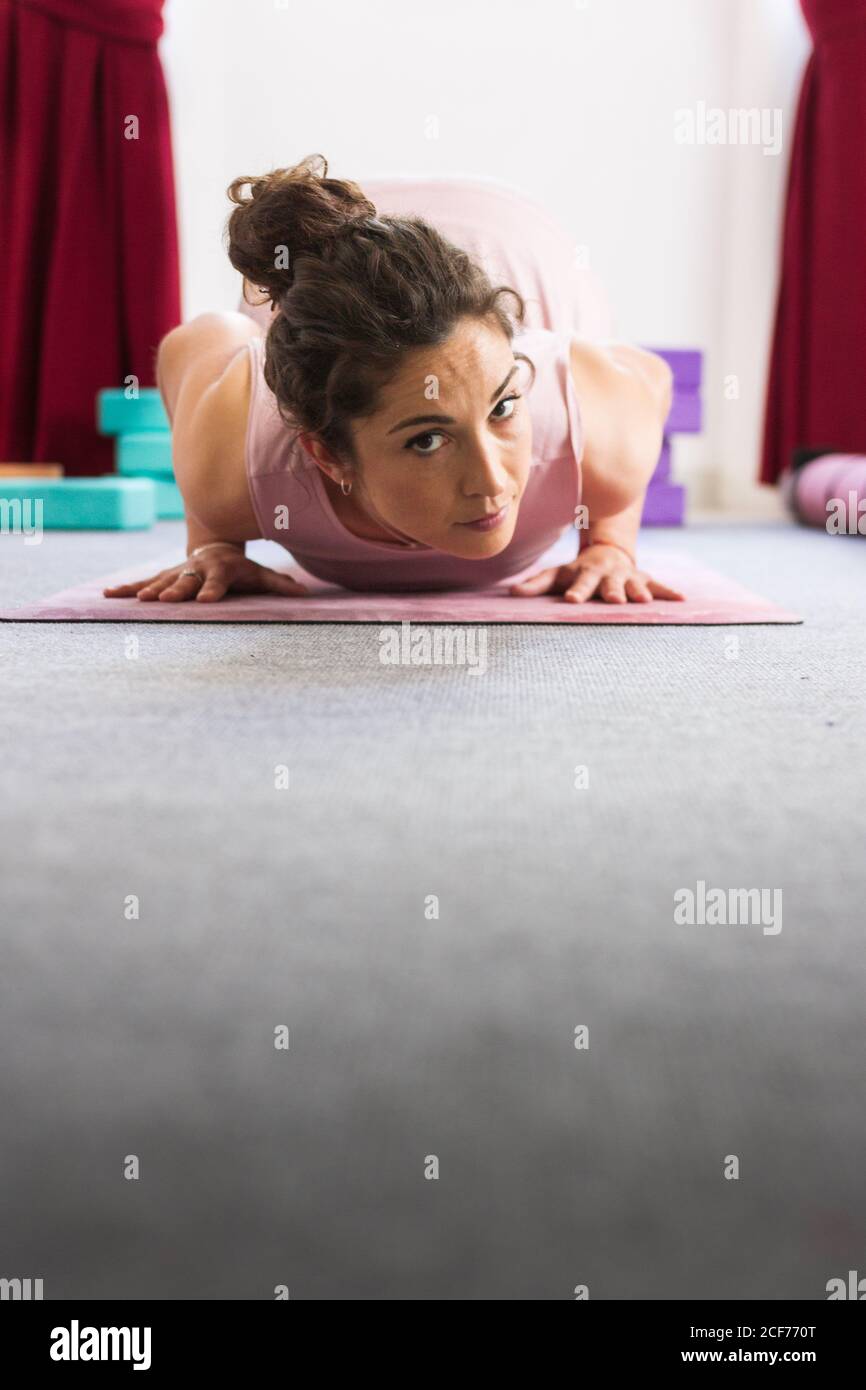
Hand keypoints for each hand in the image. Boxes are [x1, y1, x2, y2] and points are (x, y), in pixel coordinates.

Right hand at [103, 543, 309, 602]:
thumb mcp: (260, 574)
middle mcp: (194, 569)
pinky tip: (108, 595)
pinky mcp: (161, 575)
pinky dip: (126, 588)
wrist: (213, 544)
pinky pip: (141, 582)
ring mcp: (176, 572)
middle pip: (184, 581)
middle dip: (174, 590)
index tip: (205, 602)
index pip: (216, 582)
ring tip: (135, 600)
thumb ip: (279, 585)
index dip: (211, 591)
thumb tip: (305, 594)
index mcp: (219, 570)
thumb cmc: (241, 566)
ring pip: (160, 581)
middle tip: (163, 601)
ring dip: (147, 590)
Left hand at [509, 543, 684, 603]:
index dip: (577, 591)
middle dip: (613, 592)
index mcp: (587, 573)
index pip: (580, 583)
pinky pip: (659, 586)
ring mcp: (629, 577)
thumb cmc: (577, 571)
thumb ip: (537, 584)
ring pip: (635, 585)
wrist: (608, 553)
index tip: (573, 601)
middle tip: (615, 601)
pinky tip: (683, 601)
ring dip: (641, 593)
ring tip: (646, 602)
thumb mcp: (557, 575)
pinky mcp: (645, 579)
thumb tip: (511, 593)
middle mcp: (610, 574)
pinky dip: (670, 592)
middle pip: (610, 585)